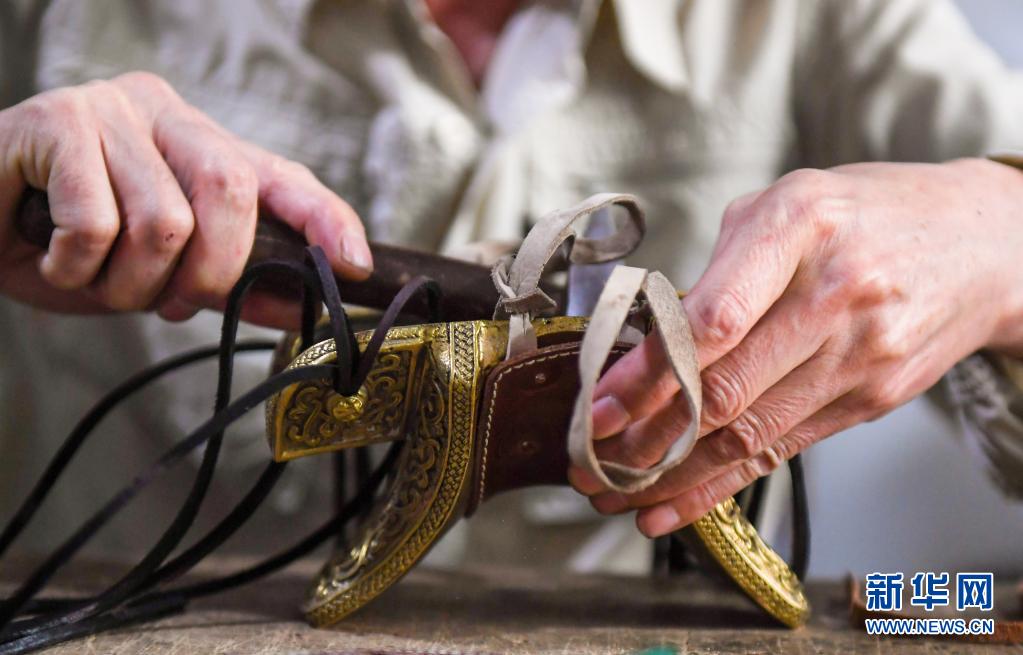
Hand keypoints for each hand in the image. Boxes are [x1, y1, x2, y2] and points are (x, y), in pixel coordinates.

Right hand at [0, 72, 371, 326]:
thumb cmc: (66, 243)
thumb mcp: (157, 273)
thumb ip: (224, 282)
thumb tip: (298, 308)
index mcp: (200, 144)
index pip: (281, 177)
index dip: (326, 219)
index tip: (354, 265)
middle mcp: (165, 113)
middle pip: (229, 192)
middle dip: (211, 274)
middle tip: (169, 304)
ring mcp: (110, 109)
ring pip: (163, 220)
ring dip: (130, 284)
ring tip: (96, 279)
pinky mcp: (54, 120)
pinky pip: (93, 223)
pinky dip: (75, 266)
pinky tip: (51, 255)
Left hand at [569, 159, 1022, 536]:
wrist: (984, 244)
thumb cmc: (868, 212)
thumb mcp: (788, 201)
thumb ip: (720, 265)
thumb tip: (648, 337)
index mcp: (801, 226)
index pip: (713, 318)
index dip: (647, 371)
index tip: (598, 404)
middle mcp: (835, 295)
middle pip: (725, 386)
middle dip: (644, 434)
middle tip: (585, 460)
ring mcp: (860, 355)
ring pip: (749, 431)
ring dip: (672, 472)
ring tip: (613, 493)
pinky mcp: (872, 399)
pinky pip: (784, 450)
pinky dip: (722, 485)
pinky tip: (673, 507)